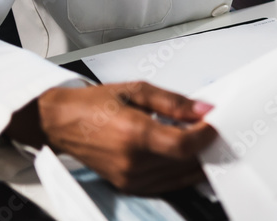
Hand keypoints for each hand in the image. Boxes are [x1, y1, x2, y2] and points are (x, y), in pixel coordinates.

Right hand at [6, 81, 215, 195]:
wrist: (62, 123)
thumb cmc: (94, 104)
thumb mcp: (137, 90)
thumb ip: (174, 102)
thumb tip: (203, 109)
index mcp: (134, 134)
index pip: (183, 145)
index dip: (206, 136)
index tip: (215, 123)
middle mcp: (131, 161)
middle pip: (184, 162)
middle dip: (205, 146)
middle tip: (214, 130)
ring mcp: (129, 178)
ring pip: (178, 177)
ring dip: (196, 161)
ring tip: (203, 142)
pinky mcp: (128, 186)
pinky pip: (165, 185)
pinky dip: (180, 172)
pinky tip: (186, 158)